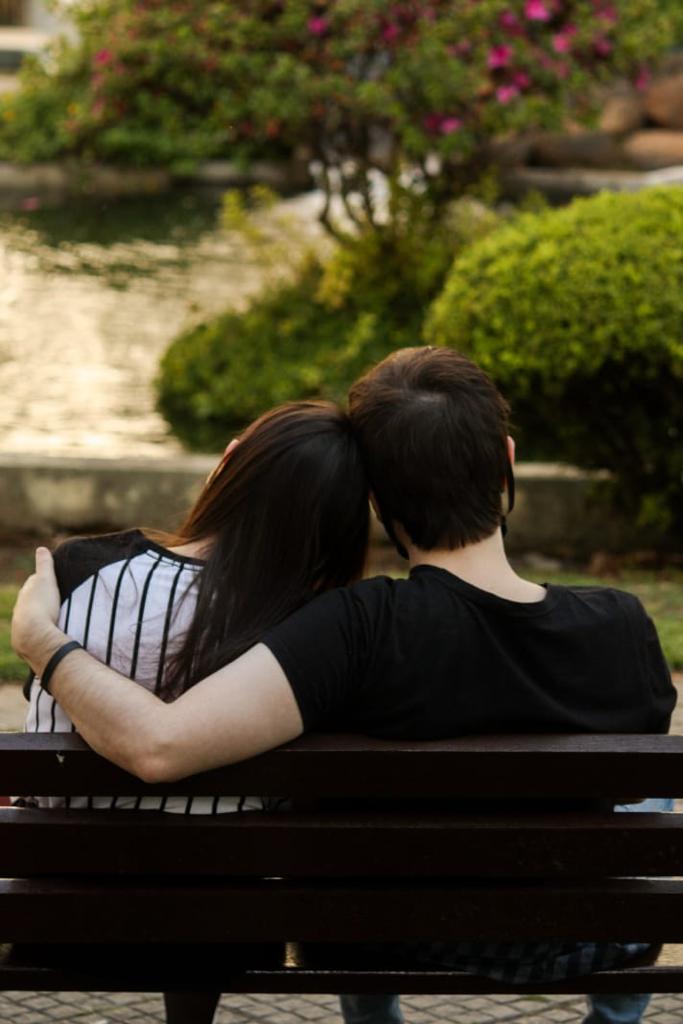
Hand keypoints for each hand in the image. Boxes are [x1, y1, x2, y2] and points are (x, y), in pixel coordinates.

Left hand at [11, 548, 63, 673]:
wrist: (34, 635)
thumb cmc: (42, 605)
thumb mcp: (46, 580)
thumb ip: (44, 565)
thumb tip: (41, 549)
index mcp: (25, 593)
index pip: (34, 583)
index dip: (44, 581)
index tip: (53, 582)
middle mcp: (20, 608)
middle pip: (31, 600)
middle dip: (41, 599)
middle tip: (55, 599)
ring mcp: (21, 624)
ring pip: (32, 617)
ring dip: (41, 616)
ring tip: (53, 617)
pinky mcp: (24, 640)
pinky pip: (34, 632)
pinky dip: (40, 630)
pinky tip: (48, 632)